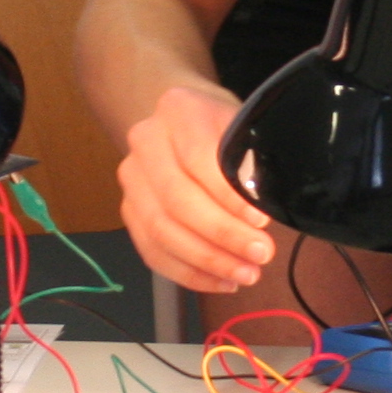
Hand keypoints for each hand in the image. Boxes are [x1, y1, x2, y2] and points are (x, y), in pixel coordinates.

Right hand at [118, 82, 273, 293]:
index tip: (261, 221)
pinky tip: (223, 282)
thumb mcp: (247, 128)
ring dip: (208, 261)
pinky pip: (153, 252)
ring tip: (247, 274)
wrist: (186, 122)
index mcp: (177, 110)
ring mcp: (132, 179)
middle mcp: (145, 142)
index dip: (229, 196)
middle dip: (222, 235)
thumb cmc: (225, 127)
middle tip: (261, 255)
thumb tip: (261, 204)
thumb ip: (252, 161)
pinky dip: (190, 274)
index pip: (199, 159)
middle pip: (177, 200)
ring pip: (161, 231)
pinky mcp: (130, 212)